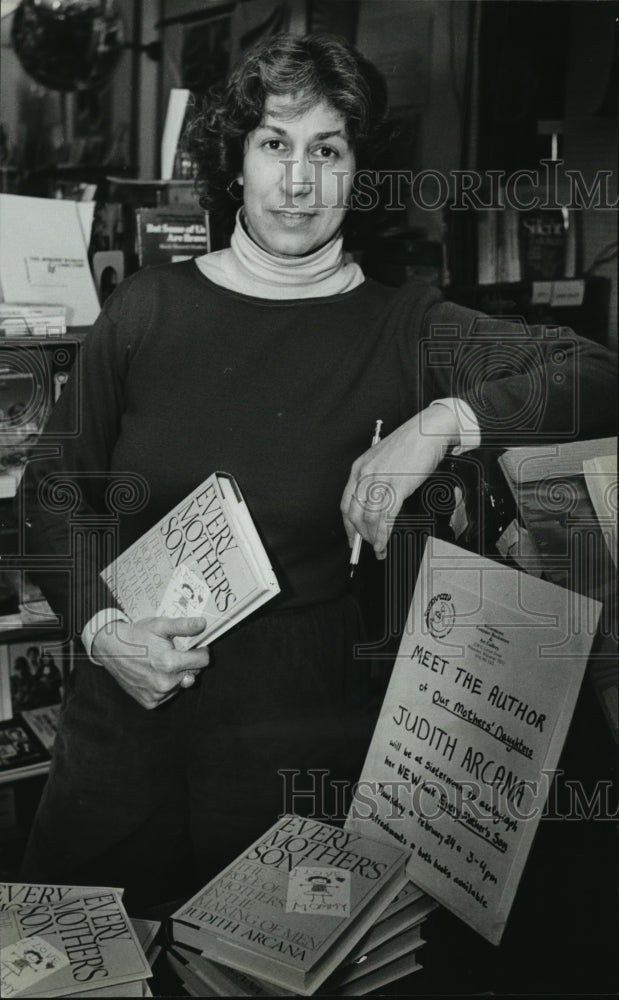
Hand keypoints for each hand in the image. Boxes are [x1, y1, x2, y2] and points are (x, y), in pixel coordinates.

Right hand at [91, 616, 209, 709]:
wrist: (111, 649)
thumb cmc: (137, 636)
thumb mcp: (160, 625)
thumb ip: (184, 626)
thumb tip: (203, 624)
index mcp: (169, 663)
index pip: (203, 661)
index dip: (201, 651)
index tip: (194, 647)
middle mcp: (165, 683)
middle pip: (194, 673)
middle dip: (188, 663)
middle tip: (173, 653)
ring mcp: (157, 695)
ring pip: (181, 685)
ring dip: (177, 675)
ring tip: (161, 663)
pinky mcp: (150, 702)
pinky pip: (168, 694)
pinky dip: (165, 685)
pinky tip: (155, 674)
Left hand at [340, 405, 459, 558]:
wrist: (427, 431)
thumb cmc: (409, 445)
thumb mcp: (382, 461)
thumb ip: (375, 481)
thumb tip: (374, 506)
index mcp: (359, 468)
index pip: (346, 503)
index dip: (348, 525)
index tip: (352, 538)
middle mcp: (366, 475)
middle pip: (355, 513)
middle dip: (360, 535)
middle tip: (368, 547)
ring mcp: (380, 480)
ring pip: (369, 518)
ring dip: (373, 538)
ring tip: (379, 548)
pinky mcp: (397, 486)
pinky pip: (386, 516)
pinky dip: (384, 534)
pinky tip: (385, 542)